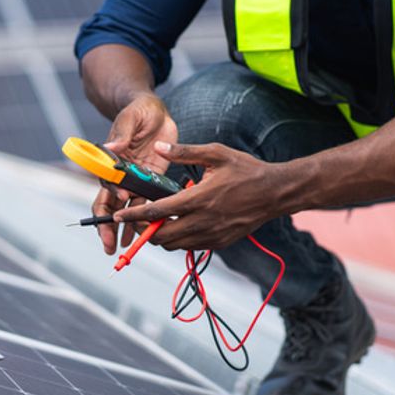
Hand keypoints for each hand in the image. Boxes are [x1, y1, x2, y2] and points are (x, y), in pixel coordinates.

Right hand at [91, 92, 178, 253]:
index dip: (112, 194)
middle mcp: (120, 175)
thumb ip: (121, 134)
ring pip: (126, 210)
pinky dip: (143, 221)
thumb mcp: (131, 118)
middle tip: (109, 245)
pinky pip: (145, 205)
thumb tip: (111, 149)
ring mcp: (134, 180)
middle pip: (109, 205)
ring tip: (125, 249)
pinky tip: (144, 236)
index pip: (105, 183)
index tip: (122, 200)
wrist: (154, 112)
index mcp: (110, 161)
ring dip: (125, 230)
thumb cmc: (138, 111)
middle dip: (108, 226)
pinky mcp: (150, 182)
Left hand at [113, 142, 280, 250]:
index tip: (119, 215)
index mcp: (199, 198)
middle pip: (162, 236)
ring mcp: (213, 235)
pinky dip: (180, 240)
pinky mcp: (220, 242)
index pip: (158, 212)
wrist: (275, 192)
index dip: (135, 215)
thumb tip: (158, 146)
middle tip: (139, 218)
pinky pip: (191, 247)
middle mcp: (204, 221)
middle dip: (145, 230)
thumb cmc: (246, 170)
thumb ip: (184, 151)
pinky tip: (181, 225)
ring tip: (158, 221)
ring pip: (175, 245)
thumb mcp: (215, 154)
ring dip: (162, 236)